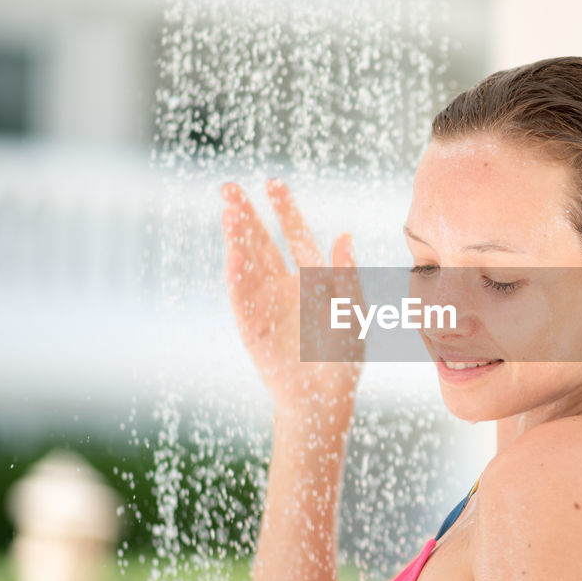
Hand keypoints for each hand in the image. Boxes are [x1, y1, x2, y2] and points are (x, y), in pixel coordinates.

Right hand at [221, 178, 363, 411]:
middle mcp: (283, 284)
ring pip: (246, 263)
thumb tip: (345, 234)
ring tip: (229, 211)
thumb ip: (346, 273)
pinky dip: (236, 276)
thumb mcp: (352, 310)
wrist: (323, 397)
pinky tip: (233, 255)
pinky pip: (241, 296)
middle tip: (230, 187)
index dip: (284, 210)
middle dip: (246, 214)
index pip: (294, 235)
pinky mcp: (250, 325)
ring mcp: (264, 303)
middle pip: (261, 241)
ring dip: (237, 237)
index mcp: (311, 276)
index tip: (273, 184)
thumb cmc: (344, 355)